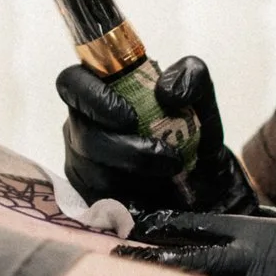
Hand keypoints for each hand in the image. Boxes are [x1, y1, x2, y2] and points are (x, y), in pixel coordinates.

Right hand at [56, 55, 255, 213]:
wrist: (203, 180)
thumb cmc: (192, 131)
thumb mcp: (201, 97)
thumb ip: (191, 77)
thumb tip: (166, 90)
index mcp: (100, 92)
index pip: (72, 83)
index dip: (92, 96)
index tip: (129, 116)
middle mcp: (83, 125)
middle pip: (81, 133)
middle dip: (121, 146)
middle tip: (160, 150)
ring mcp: (82, 163)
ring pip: (91, 169)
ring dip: (135, 171)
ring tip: (170, 168)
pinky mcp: (89, 197)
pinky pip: (100, 198)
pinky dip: (134, 193)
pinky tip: (156, 188)